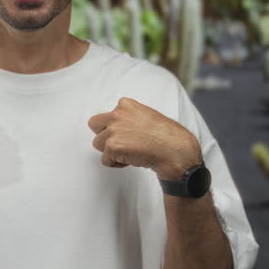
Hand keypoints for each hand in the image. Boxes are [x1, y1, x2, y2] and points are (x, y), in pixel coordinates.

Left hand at [87, 97, 201, 179]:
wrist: (174, 150)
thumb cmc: (165, 136)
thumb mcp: (146, 115)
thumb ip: (129, 117)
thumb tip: (117, 126)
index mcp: (125, 104)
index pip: (106, 115)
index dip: (116, 128)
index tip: (130, 135)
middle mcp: (116, 114)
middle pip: (94, 125)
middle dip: (104, 135)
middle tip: (122, 143)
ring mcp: (113, 130)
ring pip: (98, 144)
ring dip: (111, 151)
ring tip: (130, 152)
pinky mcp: (112, 146)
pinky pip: (105, 160)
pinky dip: (116, 164)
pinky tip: (132, 160)